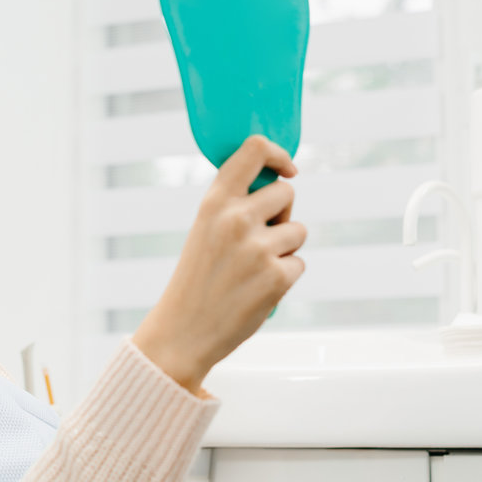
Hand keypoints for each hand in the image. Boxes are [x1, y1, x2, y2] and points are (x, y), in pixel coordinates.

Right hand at [132, 135, 306, 392]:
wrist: (183, 331)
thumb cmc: (197, 279)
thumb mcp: (204, 229)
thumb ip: (234, 204)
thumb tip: (279, 184)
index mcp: (215, 202)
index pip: (255, 150)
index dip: (278, 154)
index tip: (287, 169)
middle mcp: (236, 219)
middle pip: (286, 193)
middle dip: (281, 214)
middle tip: (258, 239)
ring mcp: (258, 248)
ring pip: (298, 230)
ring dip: (284, 248)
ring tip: (254, 268)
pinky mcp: (277, 277)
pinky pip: (298, 264)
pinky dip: (284, 277)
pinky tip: (257, 289)